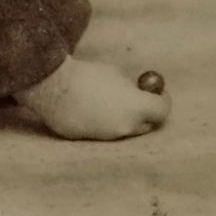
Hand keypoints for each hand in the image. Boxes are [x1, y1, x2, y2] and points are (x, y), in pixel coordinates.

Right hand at [17, 54, 170, 140]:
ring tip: (108, 102)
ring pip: (125, 130)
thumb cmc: (87, 74)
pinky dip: (103, 123)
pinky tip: (89, 110)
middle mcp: (126, 127)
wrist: (54, 87)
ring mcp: (108, 137)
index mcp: (137, 108)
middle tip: (140, 102)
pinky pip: (104, 133)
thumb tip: (139, 91)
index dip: (162, 100)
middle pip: (147, 125)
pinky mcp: (91, 141)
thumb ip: (132, 87)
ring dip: (124, 119)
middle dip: (146, 114)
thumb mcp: (116, 74)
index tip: (158, 93)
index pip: (162, 110)